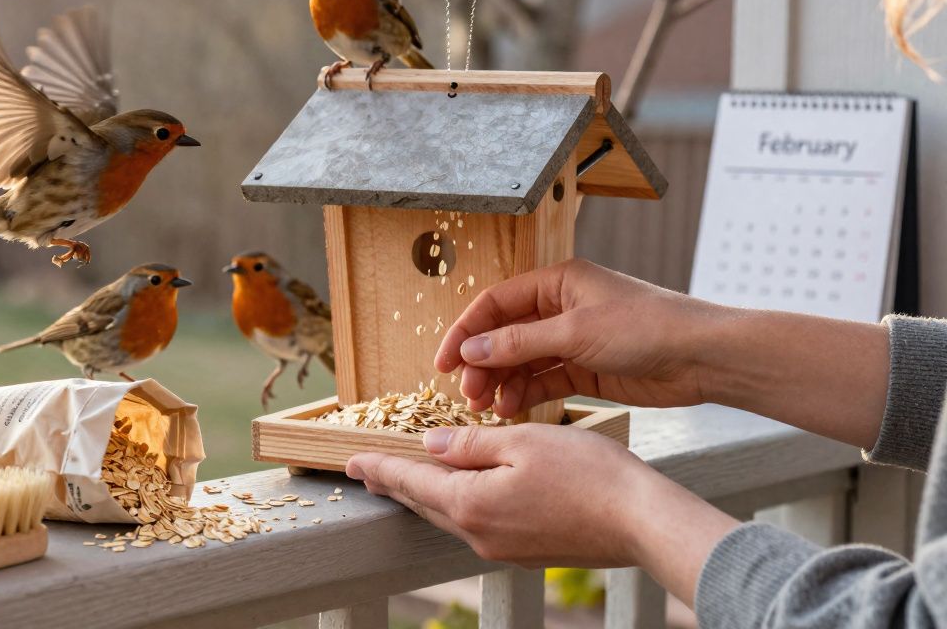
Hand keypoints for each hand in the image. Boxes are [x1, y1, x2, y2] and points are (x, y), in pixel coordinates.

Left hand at [345, 424, 738, 603]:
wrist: (642, 523)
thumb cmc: (589, 474)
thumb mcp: (523, 441)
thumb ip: (471, 445)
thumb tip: (432, 447)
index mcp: (471, 504)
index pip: (411, 481)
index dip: (379, 468)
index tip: (351, 462)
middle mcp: (479, 534)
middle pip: (425, 503)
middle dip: (394, 484)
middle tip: (367, 472)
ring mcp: (502, 549)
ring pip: (450, 516)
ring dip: (425, 495)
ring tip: (406, 480)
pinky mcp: (526, 552)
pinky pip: (477, 525)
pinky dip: (458, 505)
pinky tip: (462, 494)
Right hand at [436, 259, 715, 417]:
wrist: (703, 357)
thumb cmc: (648, 327)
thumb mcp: (576, 333)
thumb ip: (520, 342)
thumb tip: (471, 351)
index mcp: (557, 282)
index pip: (495, 303)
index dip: (465, 332)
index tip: (443, 364)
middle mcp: (561, 308)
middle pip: (504, 335)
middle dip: (482, 364)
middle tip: (469, 394)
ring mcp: (573, 339)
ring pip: (522, 361)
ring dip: (502, 383)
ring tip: (489, 408)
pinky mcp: (586, 369)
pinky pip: (544, 380)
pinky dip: (526, 395)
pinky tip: (512, 410)